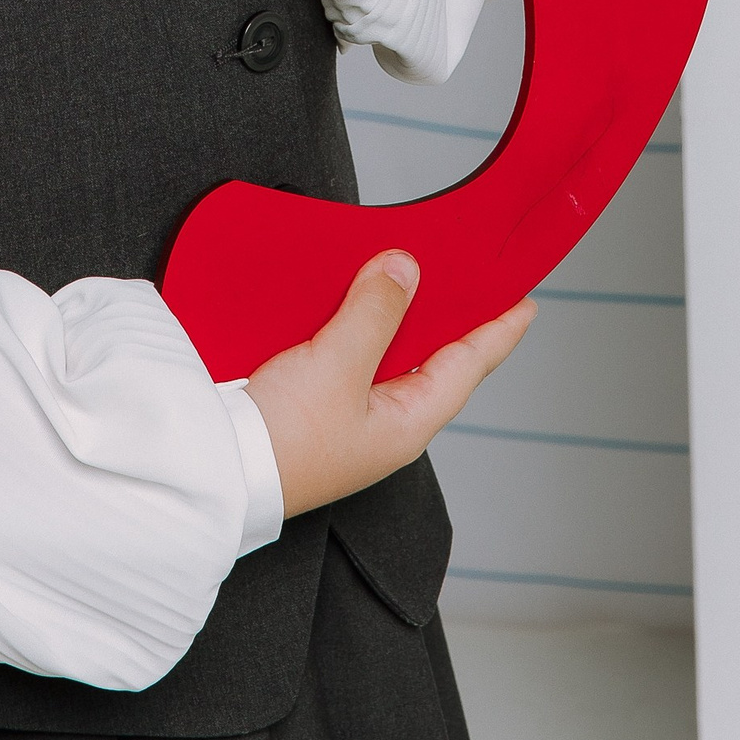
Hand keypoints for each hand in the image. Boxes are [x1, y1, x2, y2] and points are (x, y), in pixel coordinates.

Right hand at [247, 252, 534, 517]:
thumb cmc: (280, 441)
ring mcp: (349, 415)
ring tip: (404, 269)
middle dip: (446, 313)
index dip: (498, 330)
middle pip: (431, 355)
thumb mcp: (338, 366)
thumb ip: (375, 312)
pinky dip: (353, 322)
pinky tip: (344, 297)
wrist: (213, 472)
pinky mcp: (312, 404)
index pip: (468, 364)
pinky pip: (348, 353)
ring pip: (387, 352)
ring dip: (393, 312)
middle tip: (465, 272)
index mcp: (408, 422)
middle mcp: (385, 421)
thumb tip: (406, 268)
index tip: (525, 301)